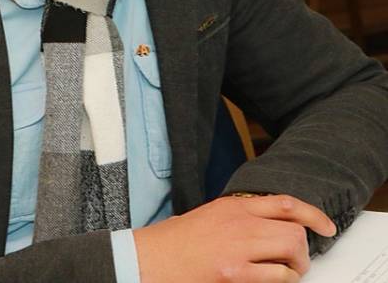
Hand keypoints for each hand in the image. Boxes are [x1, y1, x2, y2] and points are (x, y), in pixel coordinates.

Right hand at [133, 194, 335, 282]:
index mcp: (233, 206)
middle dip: (303, 249)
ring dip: (296, 267)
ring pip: (291, 249)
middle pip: (294, 229)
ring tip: (287, 272)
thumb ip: (240, 218)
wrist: (152, 257)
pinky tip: (274, 281)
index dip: (312, 214)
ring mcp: (238, 247)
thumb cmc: (178, 241)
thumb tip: (271, 229)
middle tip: (298, 261)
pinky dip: (283, 280)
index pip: (285, 203)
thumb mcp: (211, 217)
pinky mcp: (234, 273)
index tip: (326, 226)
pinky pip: (277, 276)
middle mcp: (239, 222)